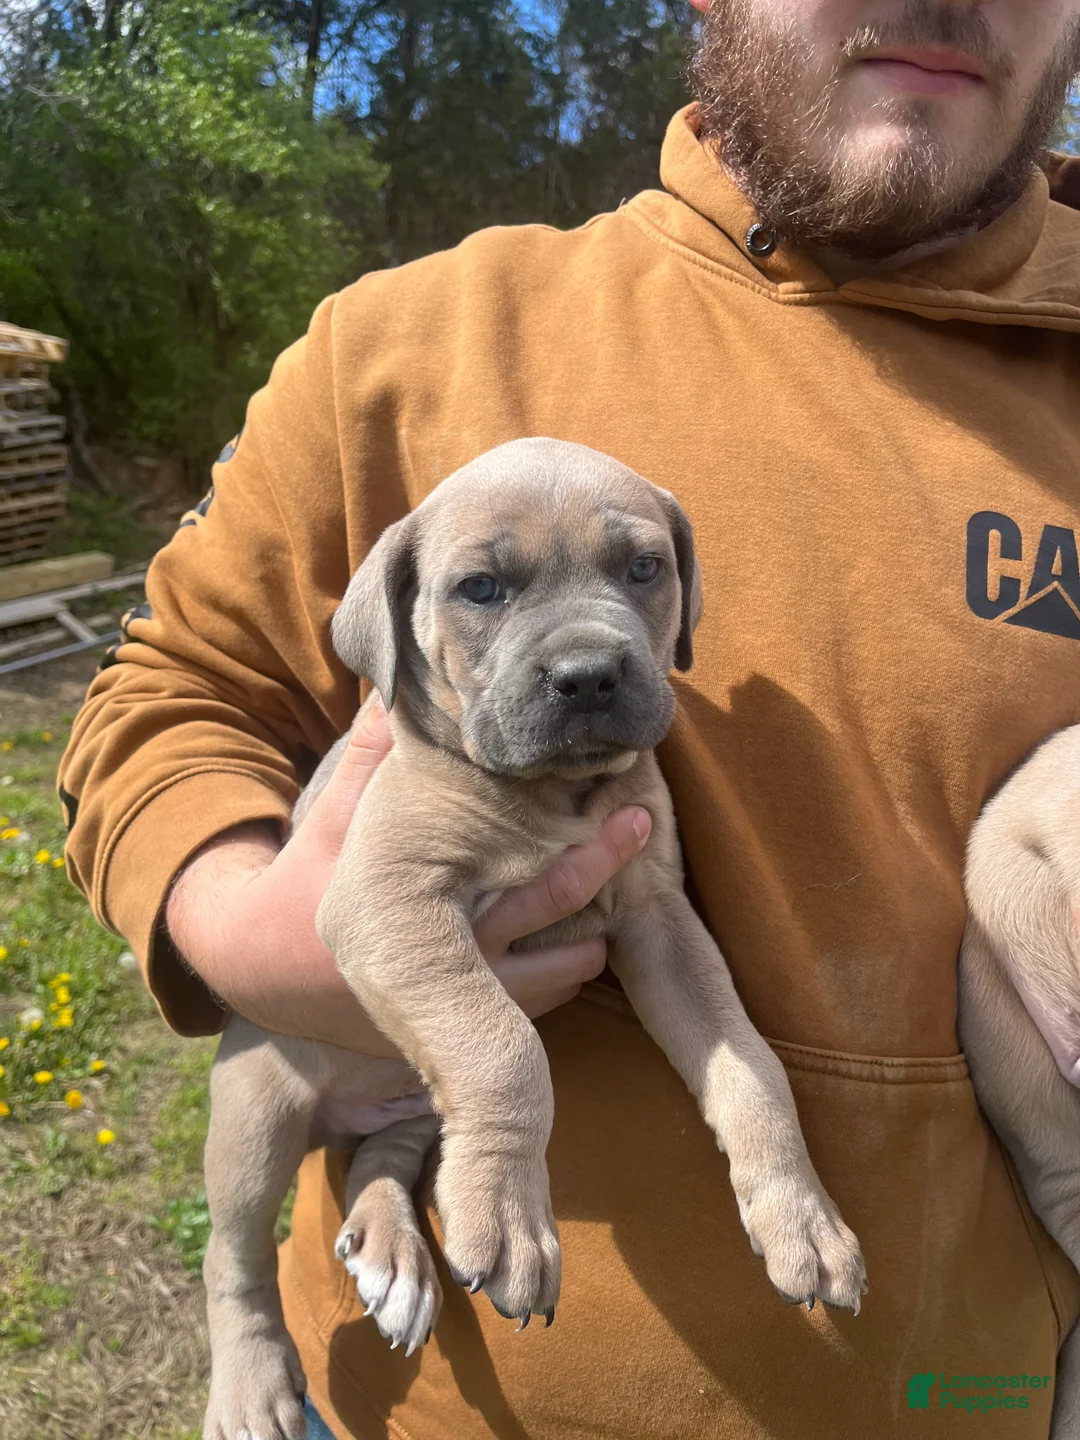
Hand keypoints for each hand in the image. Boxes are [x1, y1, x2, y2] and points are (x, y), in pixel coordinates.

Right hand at [166, 699, 650, 1054]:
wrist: (258, 972)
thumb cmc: (301, 884)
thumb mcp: (333, 821)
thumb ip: (369, 762)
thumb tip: (392, 694)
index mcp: (429, 917)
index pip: (536, 896)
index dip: (597, 860)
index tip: (639, 818)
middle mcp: (452, 971)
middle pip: (562, 949)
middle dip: (609, 897)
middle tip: (646, 842)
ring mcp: (456, 1009)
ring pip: (555, 986)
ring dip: (588, 948)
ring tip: (617, 905)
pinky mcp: (450, 1030)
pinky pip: (527, 1011)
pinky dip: (557, 979)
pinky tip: (578, 945)